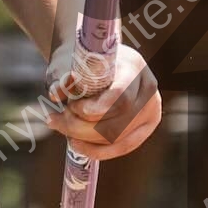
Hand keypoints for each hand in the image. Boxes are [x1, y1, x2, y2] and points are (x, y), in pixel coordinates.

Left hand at [42, 40, 160, 161]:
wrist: (99, 58)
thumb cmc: (84, 59)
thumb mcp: (72, 61)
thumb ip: (64, 76)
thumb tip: (56, 94)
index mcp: (133, 66)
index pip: (120, 97)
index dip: (94, 110)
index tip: (70, 107)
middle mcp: (147, 90)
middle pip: (118, 122)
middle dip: (82, 127)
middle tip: (57, 120)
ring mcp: (150, 110)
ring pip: (119, 138)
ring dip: (86, 139)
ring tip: (63, 129)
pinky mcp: (146, 127)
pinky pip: (123, 146)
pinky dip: (97, 150)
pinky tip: (77, 144)